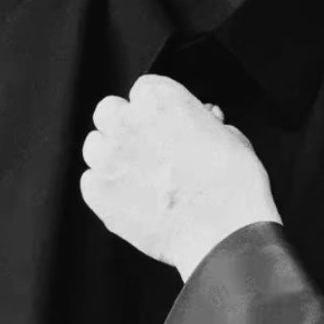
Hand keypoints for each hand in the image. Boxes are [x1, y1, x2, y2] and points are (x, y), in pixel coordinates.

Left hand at [80, 74, 280, 279]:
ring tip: (138, 177)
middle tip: (146, 148)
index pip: (144, 89)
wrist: (223, 234)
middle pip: (109, 111)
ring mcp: (108, 158)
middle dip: (125, 126)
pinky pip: (90, 183)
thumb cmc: (233, 188)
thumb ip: (206, 124)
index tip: (164, 125)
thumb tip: (203, 123)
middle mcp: (128, 122)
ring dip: (111, 156)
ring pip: (95, 146)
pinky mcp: (98, 193)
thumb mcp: (232, 139)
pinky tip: (132, 200)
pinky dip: (107, 190)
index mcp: (160, 99)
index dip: (156, 110)